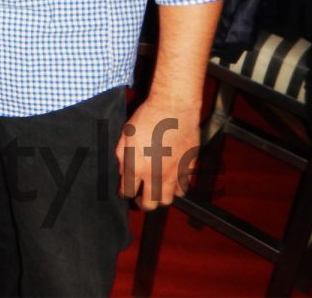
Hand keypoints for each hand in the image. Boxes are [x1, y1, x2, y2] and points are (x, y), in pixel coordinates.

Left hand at [117, 96, 200, 210]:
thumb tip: (122, 170)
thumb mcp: (126, 134)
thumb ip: (122, 155)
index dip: (124, 193)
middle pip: (150, 204)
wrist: (174, 108)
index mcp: (137, 166)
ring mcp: (174, 173)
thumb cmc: (147, 117)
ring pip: (169, 199)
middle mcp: (156, 174)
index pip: (128, 191)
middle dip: (143, 204)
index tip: (124, 191)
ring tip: (157, 190)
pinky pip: (184, 186)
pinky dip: (177, 187)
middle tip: (140, 199)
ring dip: (161, 198)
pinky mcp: (189, 167)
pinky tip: (172, 180)